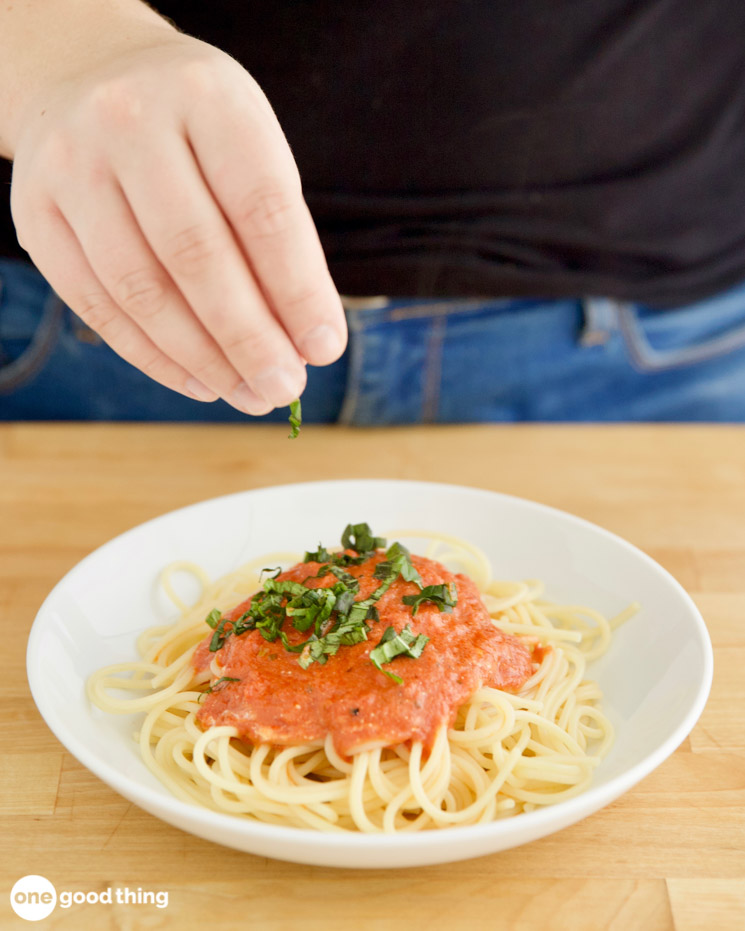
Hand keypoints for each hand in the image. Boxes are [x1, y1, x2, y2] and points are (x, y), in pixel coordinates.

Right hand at [8, 25, 346, 413]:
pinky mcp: (36, 213)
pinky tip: (200, 380)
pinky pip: (97, 305)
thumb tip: (306, 341)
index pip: (262, 208)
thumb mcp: (249, 148)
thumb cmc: (196, 130)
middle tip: (285, 388)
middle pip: (196, 255)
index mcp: (207, 97)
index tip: (324, 349)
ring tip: (249, 394)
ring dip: (203, 359)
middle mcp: (129, 121)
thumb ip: (277, 235)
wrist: (91, 74)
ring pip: (141, 289)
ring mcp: (72, 166)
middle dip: (249, 338)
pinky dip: (154, 357)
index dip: (298, 290)